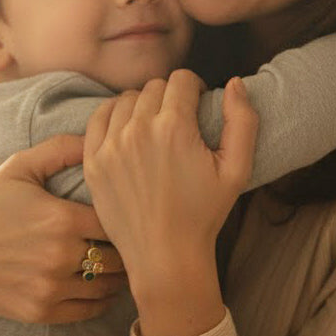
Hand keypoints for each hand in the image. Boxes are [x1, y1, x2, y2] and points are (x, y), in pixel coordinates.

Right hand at [0, 135, 126, 333]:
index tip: (128, 214)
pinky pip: (89, 309)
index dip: (126, 217)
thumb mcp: (19, 167)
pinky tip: (105, 287)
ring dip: (119, 276)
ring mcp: (50, 287)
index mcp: (61, 218)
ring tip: (125, 264)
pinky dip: (102, 300)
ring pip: (108, 285)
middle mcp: (60, 255)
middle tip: (133, 241)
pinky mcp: (41, 311)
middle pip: (119, 255)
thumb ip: (60, 149)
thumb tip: (98, 135)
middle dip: (127, 247)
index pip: (117, 220)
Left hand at [84, 71, 257, 335]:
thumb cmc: (204, 214)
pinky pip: (99, 117)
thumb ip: (242, 120)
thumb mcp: (237, 170)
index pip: (181, 79)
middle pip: (154, 87)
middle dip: (170, 97)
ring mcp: (111, 145)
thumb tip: (233, 83)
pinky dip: (114, 116)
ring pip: (126, 99)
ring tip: (153, 127)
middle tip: (179, 122)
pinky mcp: (93, 160)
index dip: (195, 88)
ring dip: (142, 105)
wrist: (165, 256)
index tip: (197, 105)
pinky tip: (127, 129)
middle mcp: (138, 130)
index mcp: (174, 127)